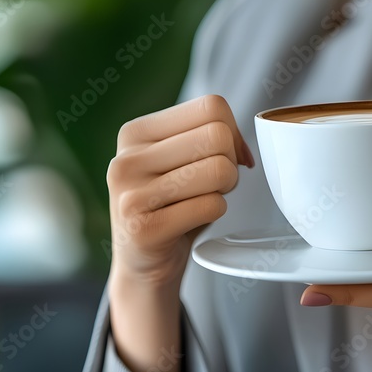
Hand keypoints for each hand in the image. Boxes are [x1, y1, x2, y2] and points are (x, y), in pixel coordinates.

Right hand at [107, 94, 254, 286]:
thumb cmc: (170, 207)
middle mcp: (126, 159)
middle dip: (231, 164)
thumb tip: (244, 150)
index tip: (227, 157)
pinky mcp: (143, 229)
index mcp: (135, 132)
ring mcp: (131, 194)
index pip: (211, 106)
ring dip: (225, 190)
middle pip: (218, 136)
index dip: (234, 133)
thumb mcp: (180, 162)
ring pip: (219, 169)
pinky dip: (216, 213)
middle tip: (213, 186)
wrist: (143, 265)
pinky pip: (212, 205)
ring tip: (201, 201)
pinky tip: (192, 222)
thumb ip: (208, 137)